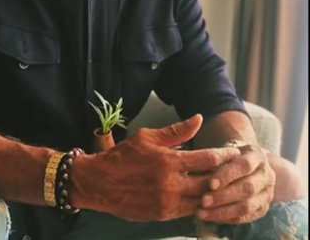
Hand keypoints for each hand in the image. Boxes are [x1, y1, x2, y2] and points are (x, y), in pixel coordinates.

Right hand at [70, 114, 240, 221]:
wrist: (100, 183)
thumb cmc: (123, 156)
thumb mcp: (147, 137)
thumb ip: (176, 131)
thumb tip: (198, 119)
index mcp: (168, 161)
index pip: (207, 159)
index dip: (224, 155)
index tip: (234, 152)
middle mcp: (171, 184)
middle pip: (210, 182)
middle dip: (225, 176)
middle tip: (236, 170)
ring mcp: (168, 203)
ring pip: (202, 200)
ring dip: (214, 193)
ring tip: (225, 185)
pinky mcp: (162, 216)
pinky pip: (189, 212)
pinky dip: (199, 204)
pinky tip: (204, 197)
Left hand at [197, 144, 275, 223]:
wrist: (250, 166)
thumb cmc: (230, 155)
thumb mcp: (225, 150)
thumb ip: (216, 159)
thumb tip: (197, 167)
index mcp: (257, 156)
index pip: (244, 166)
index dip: (227, 175)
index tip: (210, 184)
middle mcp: (267, 175)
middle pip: (247, 188)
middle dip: (224, 196)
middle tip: (204, 201)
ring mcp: (267, 193)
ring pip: (247, 206)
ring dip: (223, 211)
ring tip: (203, 213)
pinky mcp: (263, 208)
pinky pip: (246, 217)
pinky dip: (227, 218)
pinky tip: (211, 217)